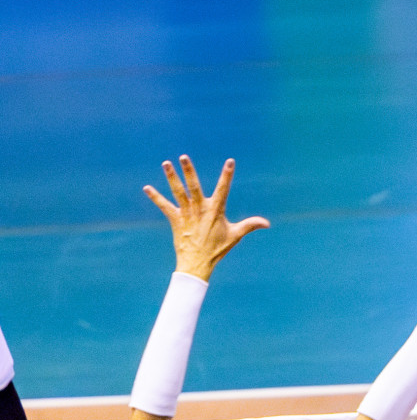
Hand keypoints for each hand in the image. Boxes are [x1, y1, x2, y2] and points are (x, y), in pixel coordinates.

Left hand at [143, 156, 269, 279]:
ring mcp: (186, 214)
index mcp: (215, 211)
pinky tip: (147, 188)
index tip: (230, 162)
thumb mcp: (235, 236)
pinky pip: (164, 206)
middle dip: (189, 171)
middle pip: (193, 186)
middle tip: (183, 157)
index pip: (223, 189)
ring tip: (166, 163)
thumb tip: (267, 223)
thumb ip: (250, 225)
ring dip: (171, 177)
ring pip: (178, 192)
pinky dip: (155, 197)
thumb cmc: (217, 249)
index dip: (227, 175)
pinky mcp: (175, 220)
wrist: (197, 263)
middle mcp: (199, 209)